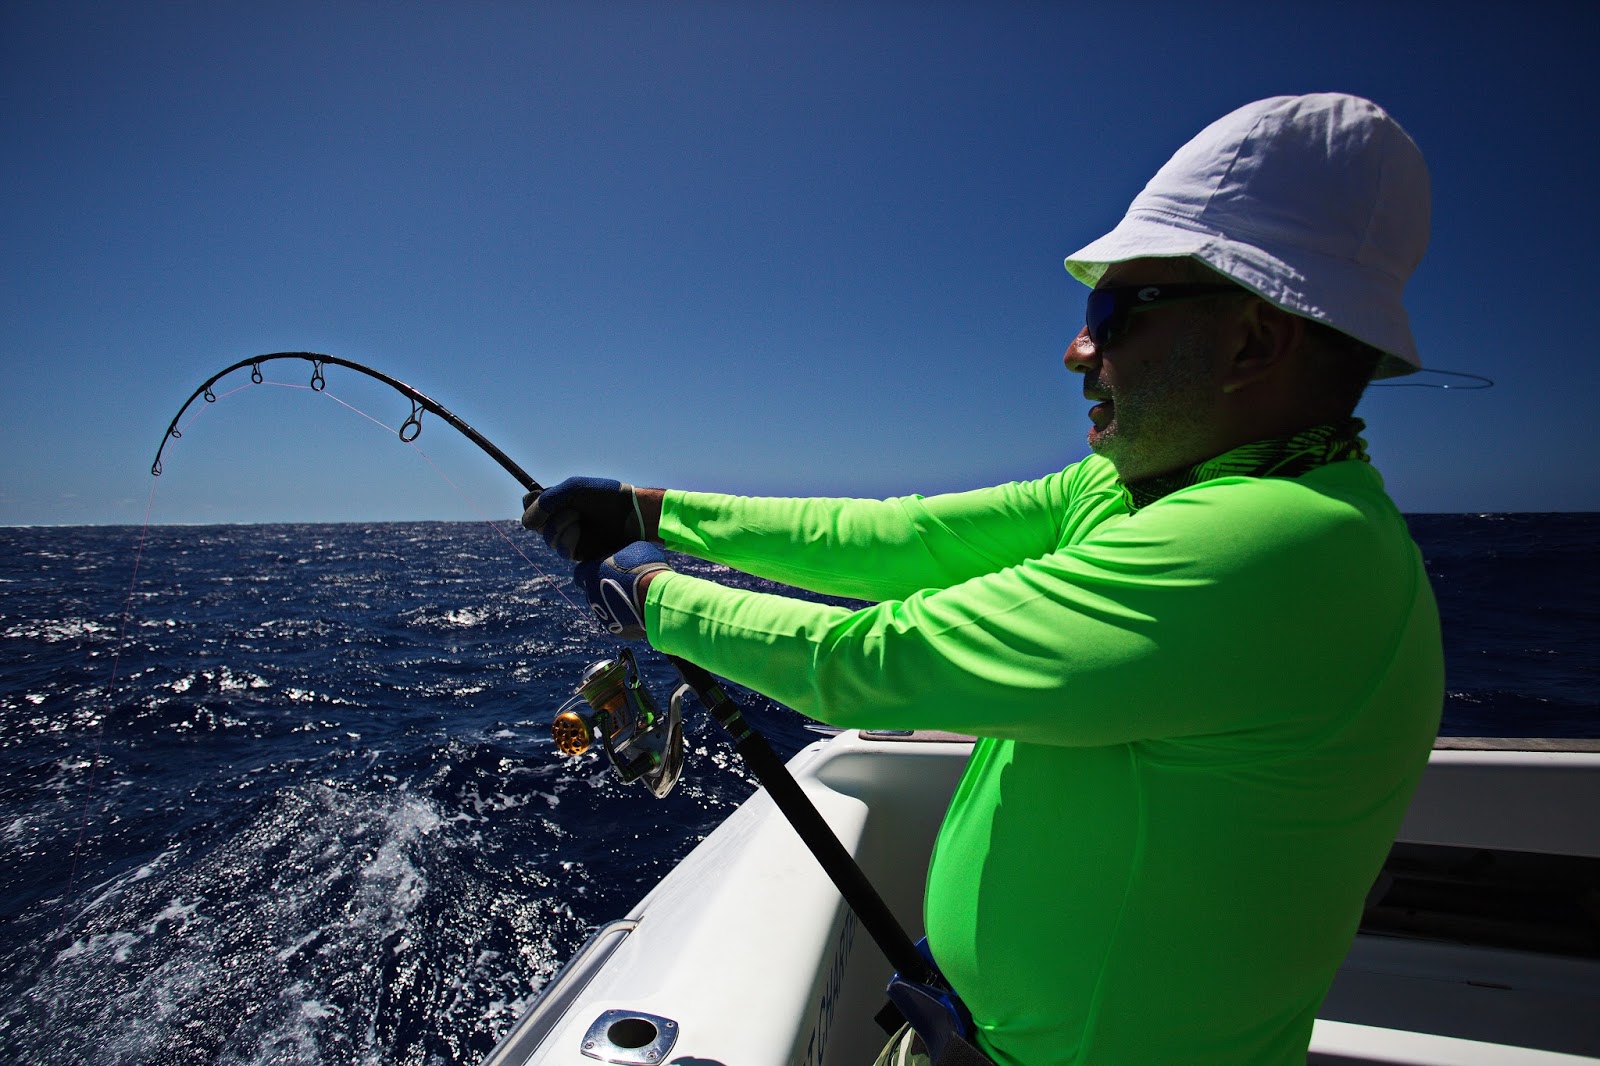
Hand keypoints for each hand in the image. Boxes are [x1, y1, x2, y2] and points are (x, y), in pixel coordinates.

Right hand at [522, 476, 644, 560]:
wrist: (628, 512)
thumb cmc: (603, 496)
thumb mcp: (573, 489)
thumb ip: (546, 501)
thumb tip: (526, 524)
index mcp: (557, 502)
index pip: (529, 505)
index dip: (532, 505)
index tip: (540, 499)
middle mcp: (559, 519)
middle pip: (534, 525)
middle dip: (548, 516)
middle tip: (568, 508)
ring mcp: (568, 536)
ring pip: (547, 539)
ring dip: (560, 526)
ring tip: (578, 517)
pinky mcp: (579, 553)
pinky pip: (562, 550)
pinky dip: (569, 539)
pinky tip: (581, 531)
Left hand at [575, 542, 672, 640]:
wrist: (657, 599)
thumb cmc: (645, 569)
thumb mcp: (635, 549)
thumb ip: (622, 555)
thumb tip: (625, 557)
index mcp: (591, 572)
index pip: (581, 572)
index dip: (593, 570)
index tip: (605, 570)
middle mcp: (591, 595)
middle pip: (592, 591)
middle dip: (604, 587)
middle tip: (624, 583)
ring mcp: (601, 614)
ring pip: (604, 607)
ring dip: (615, 602)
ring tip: (635, 598)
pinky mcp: (614, 629)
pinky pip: (617, 621)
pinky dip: (625, 616)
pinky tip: (640, 610)